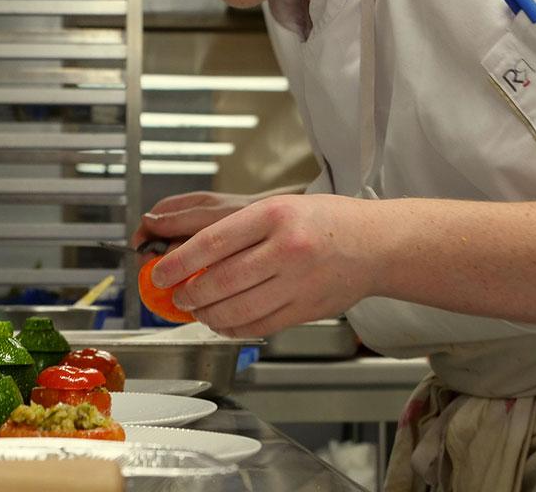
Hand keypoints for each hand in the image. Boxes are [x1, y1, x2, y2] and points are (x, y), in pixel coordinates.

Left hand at [149, 194, 378, 337]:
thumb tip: (191, 257)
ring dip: (207, 315)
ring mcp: (298, 282)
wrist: (375, 243)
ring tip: (197, 310)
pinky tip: (223, 322)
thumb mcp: (277, 207)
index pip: (212, 242)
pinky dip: (233, 328)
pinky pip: (259, 326)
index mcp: (273, 215)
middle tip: (176, 296)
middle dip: (189, 294)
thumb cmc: (324, 221)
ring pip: (237, 309)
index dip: (178, 262)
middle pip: (220, 281)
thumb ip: (237, 231)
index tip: (160, 273)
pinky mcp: (306, 309)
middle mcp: (286, 248)